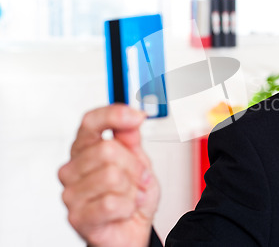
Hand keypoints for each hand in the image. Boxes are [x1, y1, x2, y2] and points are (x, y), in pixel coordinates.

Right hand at [58, 104, 160, 246]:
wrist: (131, 230)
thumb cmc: (132, 196)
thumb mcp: (139, 161)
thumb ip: (132, 139)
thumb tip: (132, 116)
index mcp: (86, 149)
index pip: (91, 122)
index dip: (113, 115)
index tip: (137, 116)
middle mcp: (73, 168)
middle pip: (108, 149)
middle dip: (133, 166)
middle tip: (138, 178)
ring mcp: (72, 192)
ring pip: (112, 176)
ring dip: (132, 189)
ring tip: (130, 196)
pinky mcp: (77, 216)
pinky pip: (112, 202)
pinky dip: (128, 206)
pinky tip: (125, 209)